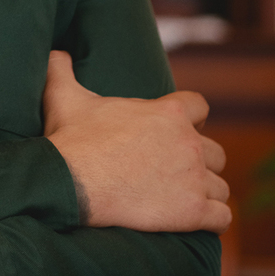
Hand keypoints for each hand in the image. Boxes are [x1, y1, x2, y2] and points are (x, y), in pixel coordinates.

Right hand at [43, 51, 230, 233]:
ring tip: (183, 201)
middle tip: (176, 173)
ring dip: (205, 194)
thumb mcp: (64, 96)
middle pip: (215, 153)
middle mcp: (188, 143)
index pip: (200, 107)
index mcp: (168, 113)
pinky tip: (197, 223)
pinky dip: (212, 221)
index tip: (177, 132)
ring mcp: (193, 178)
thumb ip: (62, 70)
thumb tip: (53, 53)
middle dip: (200, 163)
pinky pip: (221, 217)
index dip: (192, 120)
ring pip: (219, 187)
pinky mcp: (193, 211)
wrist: (69, 183)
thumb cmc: (71, 141)